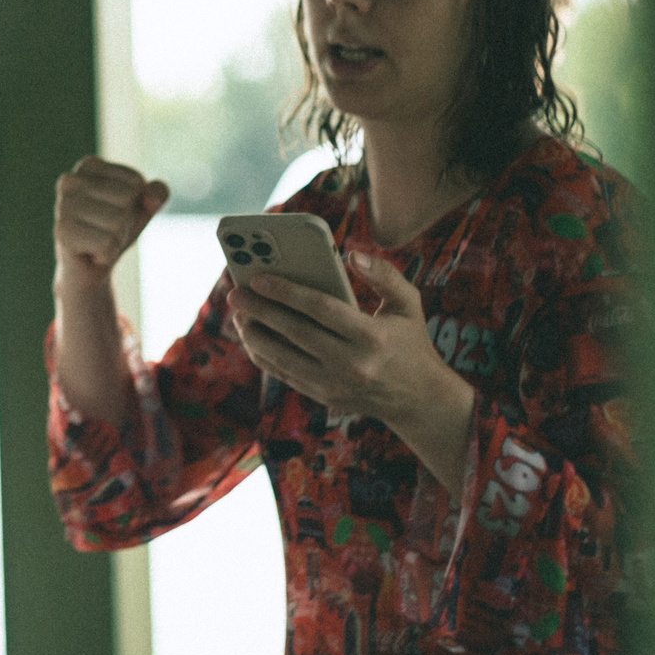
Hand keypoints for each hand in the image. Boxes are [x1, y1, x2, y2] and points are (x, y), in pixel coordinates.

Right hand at [52, 156, 169, 288]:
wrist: (91, 269)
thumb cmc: (116, 230)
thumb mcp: (144, 207)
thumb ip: (158, 192)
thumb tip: (151, 200)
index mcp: (89, 165)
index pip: (136, 182)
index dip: (136, 203)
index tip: (115, 212)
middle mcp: (70, 180)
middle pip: (126, 199)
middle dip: (126, 222)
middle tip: (106, 230)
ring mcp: (62, 205)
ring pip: (118, 222)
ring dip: (116, 239)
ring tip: (98, 241)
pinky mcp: (61, 232)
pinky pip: (107, 244)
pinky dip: (107, 254)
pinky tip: (91, 254)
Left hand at [226, 249, 476, 485]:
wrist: (419, 400)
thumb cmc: (411, 342)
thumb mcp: (409, 303)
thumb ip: (384, 274)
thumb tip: (350, 254)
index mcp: (373, 337)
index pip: (321, 309)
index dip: (287, 292)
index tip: (259, 278)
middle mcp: (352, 364)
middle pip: (295, 333)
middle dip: (260, 311)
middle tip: (235, 292)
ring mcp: (336, 385)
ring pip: (283, 358)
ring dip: (255, 335)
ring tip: (238, 313)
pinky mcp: (324, 397)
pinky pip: (285, 375)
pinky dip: (264, 356)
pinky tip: (252, 336)